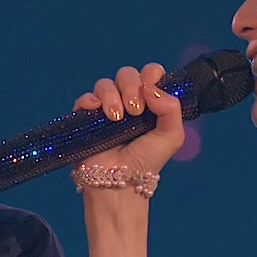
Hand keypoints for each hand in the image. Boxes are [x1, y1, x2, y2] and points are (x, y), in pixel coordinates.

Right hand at [73, 62, 183, 178]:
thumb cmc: (147, 161)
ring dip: (112, 97)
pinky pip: (85, 97)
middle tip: (135, 111)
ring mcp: (105, 108)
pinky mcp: (86, 117)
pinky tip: (97, 111)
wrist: (121, 183)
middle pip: (127, 74)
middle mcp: (127, 101)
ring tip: (116, 119)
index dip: (150, 75)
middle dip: (131, 87)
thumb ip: (172, 107)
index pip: (150, 73)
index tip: (150, 90)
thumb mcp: (172, 136)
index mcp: (149, 102)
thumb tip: (150, 87)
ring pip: (104, 83)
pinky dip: (90, 100)